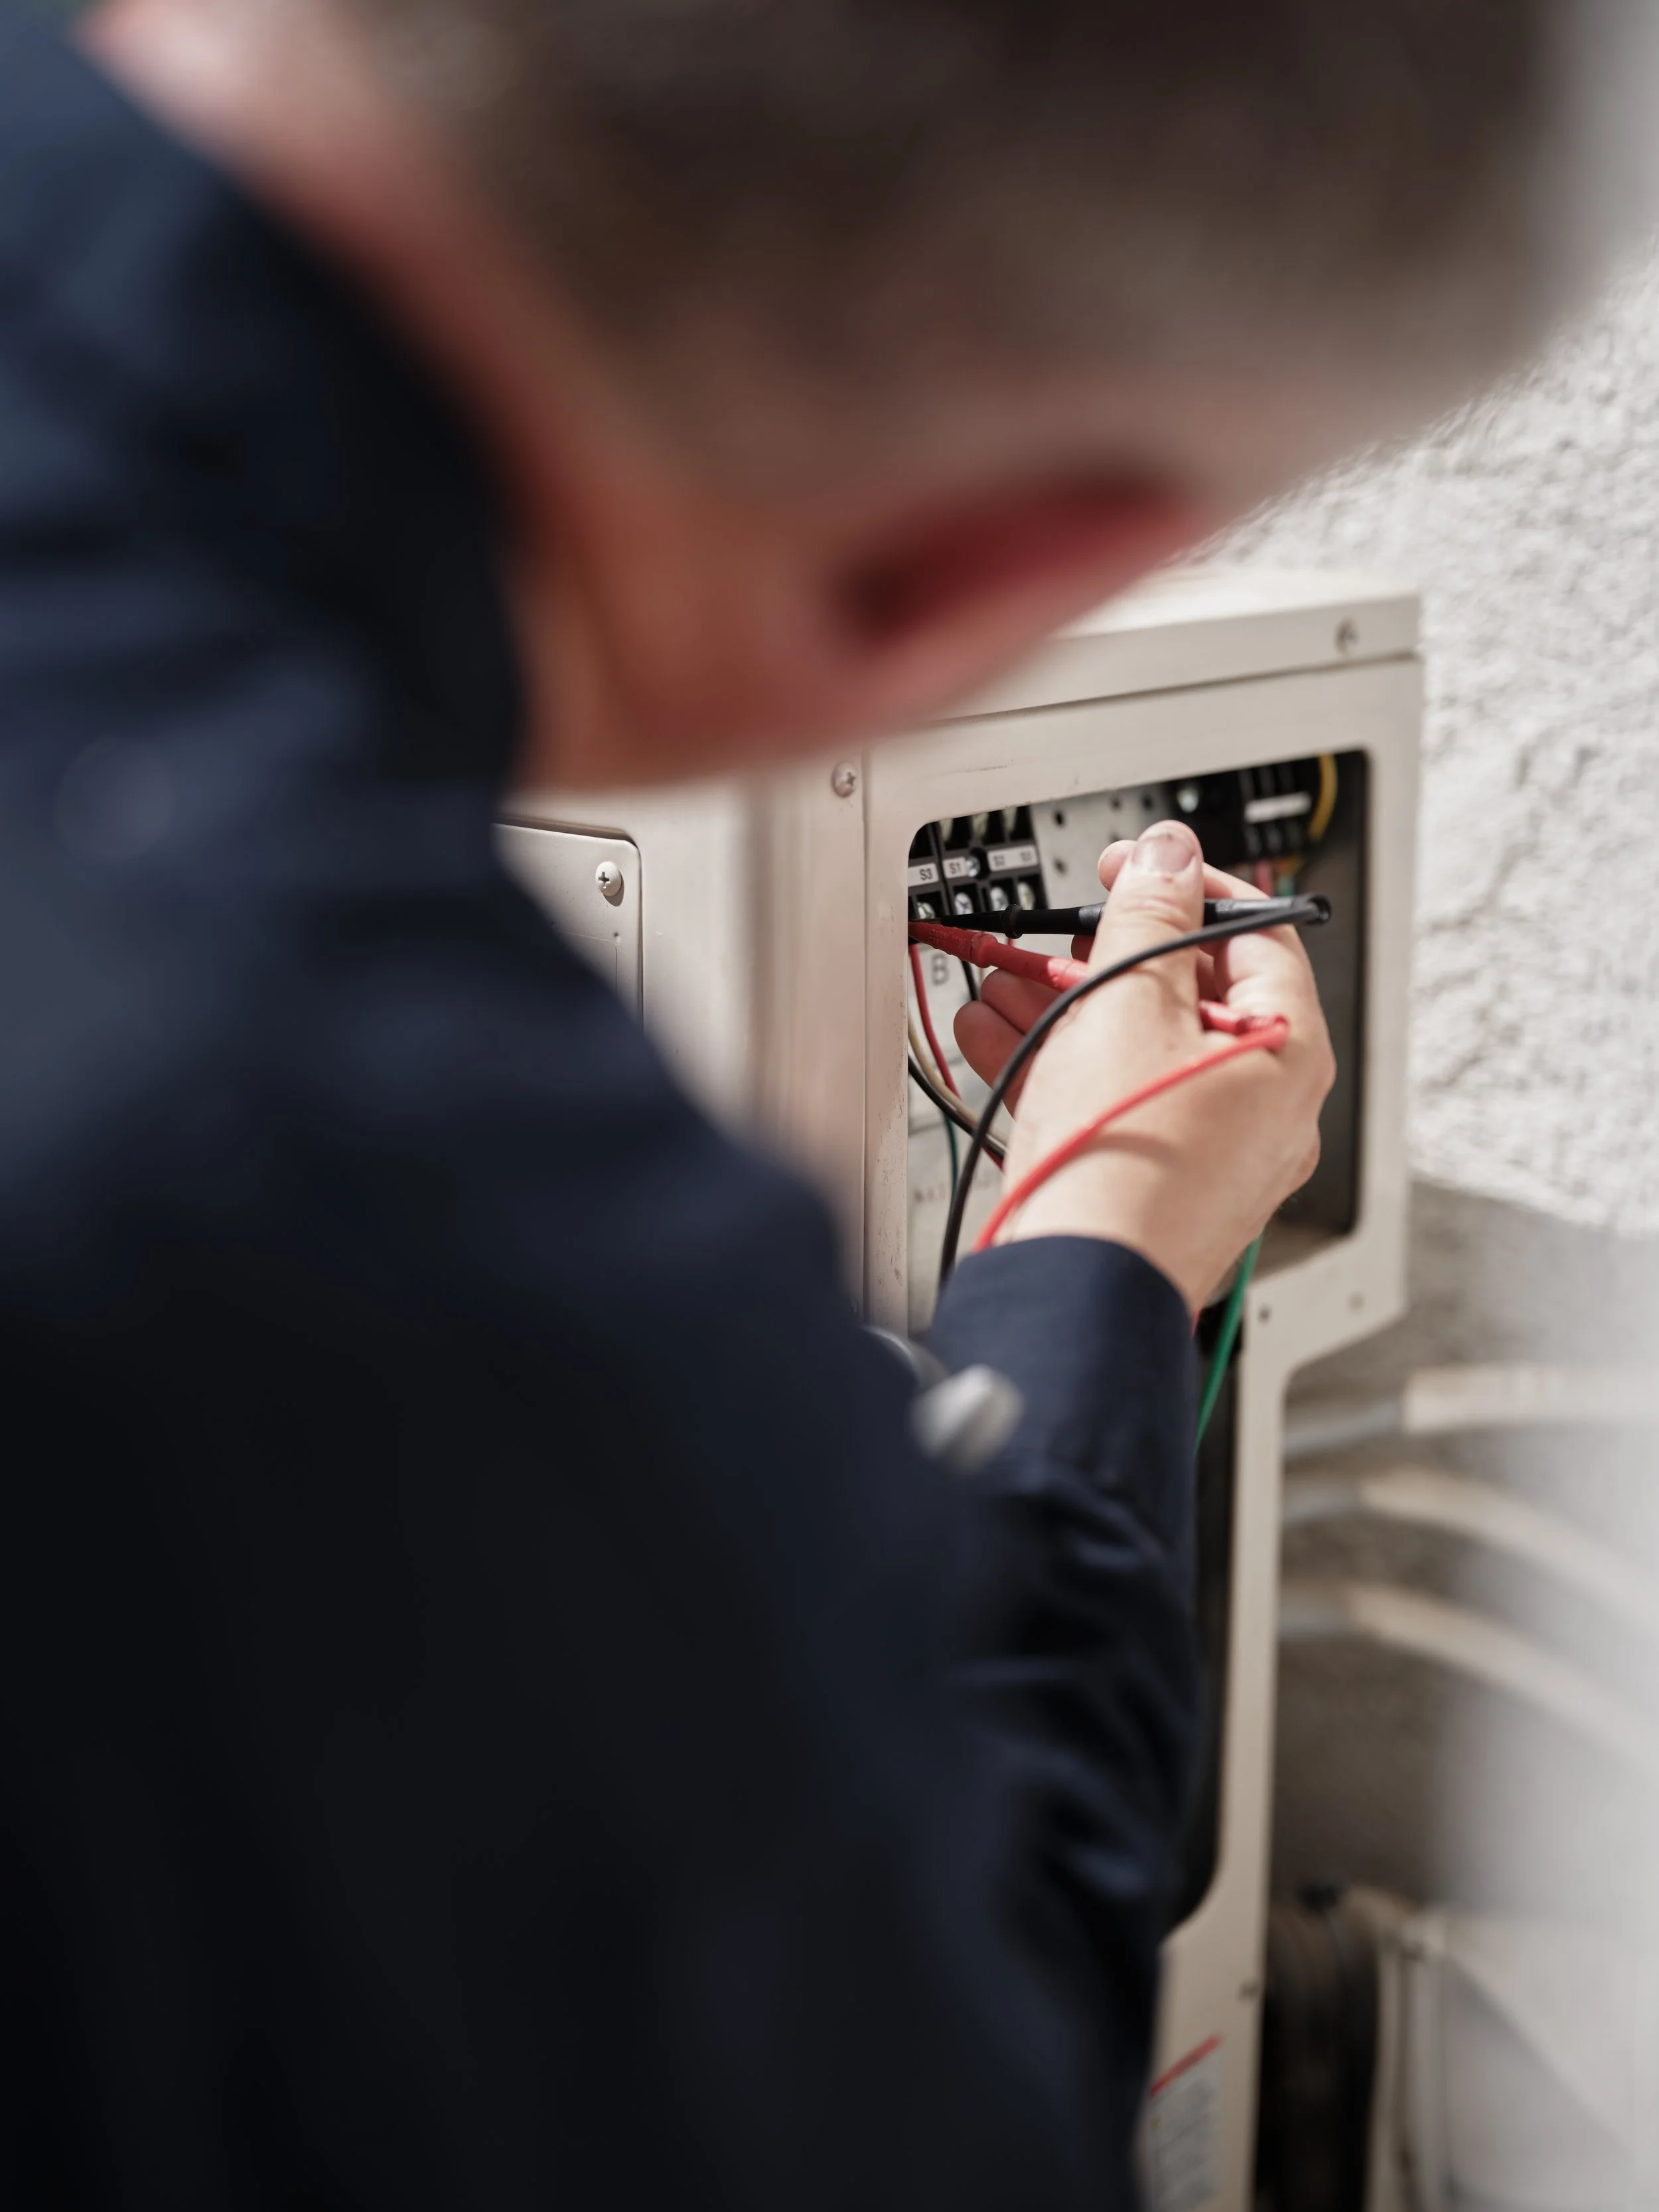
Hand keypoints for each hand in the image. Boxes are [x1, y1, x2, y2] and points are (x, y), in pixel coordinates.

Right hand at [953, 820, 1334, 1313]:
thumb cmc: (1120, 1159)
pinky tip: (994, 1037)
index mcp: (1288, 1053)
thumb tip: (1170, 857)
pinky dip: (1063, 1068)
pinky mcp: (1156, 1187)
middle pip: (1192, 998)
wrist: (1075, 1284)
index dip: (1192, 886)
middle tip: (1060, 939)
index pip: (1260, 936)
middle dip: (1108, 958)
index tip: (1136, 867)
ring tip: (1003, 985)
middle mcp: (1265, 1109)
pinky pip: (1116, 1105)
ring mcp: (1213, 1155)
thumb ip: (1149, 914)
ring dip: (1068, 1010)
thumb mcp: (1128, 1001)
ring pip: (1141, 1054)